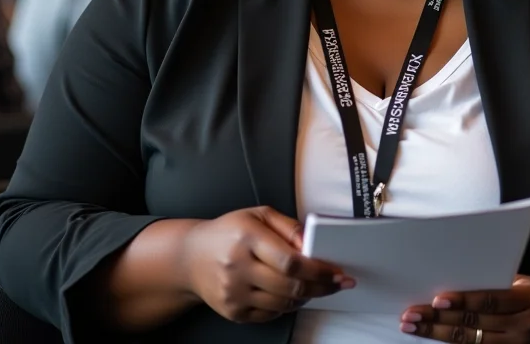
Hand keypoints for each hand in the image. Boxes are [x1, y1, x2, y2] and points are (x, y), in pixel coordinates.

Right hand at [182, 206, 353, 322]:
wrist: (191, 257)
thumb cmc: (230, 231)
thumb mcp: (259, 215)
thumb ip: (288, 227)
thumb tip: (313, 244)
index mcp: (247, 237)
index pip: (290, 262)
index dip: (318, 270)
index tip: (337, 271)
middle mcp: (238, 267)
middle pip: (289, 287)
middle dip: (321, 286)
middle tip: (338, 283)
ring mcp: (233, 293)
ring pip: (282, 304)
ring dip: (307, 297)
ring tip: (318, 287)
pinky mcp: (232, 311)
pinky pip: (269, 315)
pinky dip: (287, 306)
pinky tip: (294, 294)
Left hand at [399, 275, 529, 341]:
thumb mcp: (528, 284)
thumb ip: (499, 284)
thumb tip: (459, 274)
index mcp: (529, 299)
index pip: (491, 300)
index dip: (464, 300)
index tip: (438, 298)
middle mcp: (524, 326)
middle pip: (475, 324)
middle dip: (438, 320)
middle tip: (410, 315)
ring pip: (472, 342)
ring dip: (438, 335)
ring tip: (414, 328)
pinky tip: (435, 340)